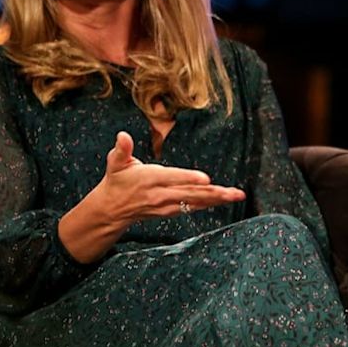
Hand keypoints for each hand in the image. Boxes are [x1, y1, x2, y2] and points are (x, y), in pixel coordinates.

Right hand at [97, 131, 244, 222]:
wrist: (111, 209)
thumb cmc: (116, 180)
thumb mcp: (115, 163)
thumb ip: (122, 149)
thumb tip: (122, 135)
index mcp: (149, 179)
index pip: (172, 178)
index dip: (188, 178)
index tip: (206, 178)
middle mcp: (160, 194)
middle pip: (191, 193)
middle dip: (214, 193)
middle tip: (234, 193)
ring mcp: (166, 205)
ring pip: (195, 202)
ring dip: (217, 199)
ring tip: (236, 195)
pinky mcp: (170, 211)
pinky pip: (192, 207)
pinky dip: (208, 203)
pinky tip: (223, 200)